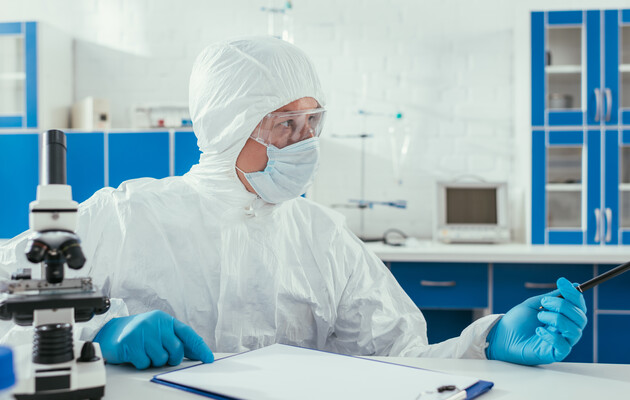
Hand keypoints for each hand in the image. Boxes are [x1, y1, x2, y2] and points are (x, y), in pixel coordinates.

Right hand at [94, 310, 213, 368]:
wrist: (110, 332)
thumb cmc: (139, 334)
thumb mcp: (159, 332)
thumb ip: (175, 340)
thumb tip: (196, 353)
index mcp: (165, 319)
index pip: (187, 333)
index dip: (199, 347)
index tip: (208, 358)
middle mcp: (155, 323)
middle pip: (176, 349)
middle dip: (171, 358)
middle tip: (160, 356)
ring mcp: (142, 331)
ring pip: (160, 358)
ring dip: (153, 361)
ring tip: (144, 352)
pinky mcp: (130, 342)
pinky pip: (144, 362)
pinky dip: (140, 363)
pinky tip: (135, 354)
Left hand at [486, 277, 586, 364]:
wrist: (501, 336)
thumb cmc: (518, 321)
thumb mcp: (534, 304)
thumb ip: (552, 297)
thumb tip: (574, 284)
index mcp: (563, 316)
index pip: (578, 306)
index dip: (574, 293)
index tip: (562, 281)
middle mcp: (566, 329)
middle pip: (580, 318)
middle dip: (564, 306)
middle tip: (544, 302)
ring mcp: (562, 342)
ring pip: (575, 331)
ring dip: (557, 319)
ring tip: (539, 316)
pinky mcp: (555, 354)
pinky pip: (564, 346)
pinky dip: (552, 336)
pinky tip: (538, 331)